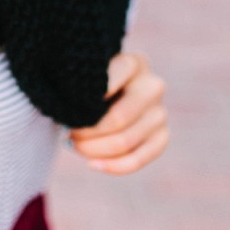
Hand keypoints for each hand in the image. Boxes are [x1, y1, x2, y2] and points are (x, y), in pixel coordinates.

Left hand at [68, 52, 168, 174]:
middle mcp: (152, 86)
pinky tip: (93, 164)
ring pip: (125, 141)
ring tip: (75, 144)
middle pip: (118, 119)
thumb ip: (82, 85)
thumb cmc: (93, 80)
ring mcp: (160, 112)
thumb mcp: (88, 72)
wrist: (112, 89)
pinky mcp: (162, 136)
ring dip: (94, 149)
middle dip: (87, 131)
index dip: (84, 101)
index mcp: (134, 63)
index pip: (109, 83)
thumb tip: (74, 112)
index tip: (67, 107)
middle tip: (68, 131)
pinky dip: (113, 166)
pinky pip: (138, 160)